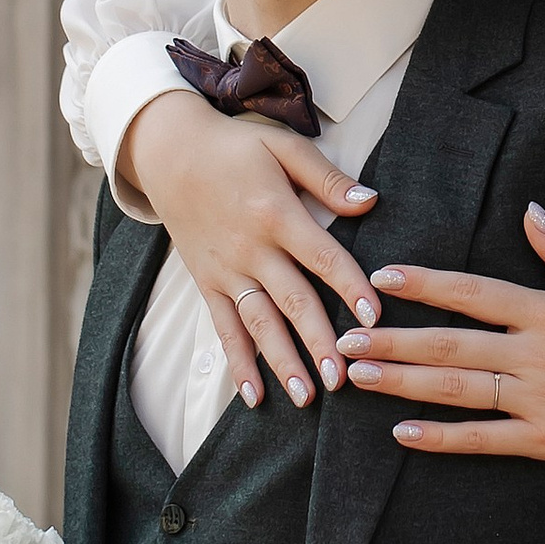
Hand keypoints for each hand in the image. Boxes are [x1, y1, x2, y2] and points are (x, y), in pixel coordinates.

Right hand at [118, 88, 382, 415]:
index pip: (322, 256)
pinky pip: (223, 329)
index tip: (375, 317)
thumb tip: (370, 201)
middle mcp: (250, 249)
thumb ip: (327, 178)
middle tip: (344, 379)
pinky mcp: (207, 283)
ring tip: (308, 397)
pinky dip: (237, 364)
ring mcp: (226, 271)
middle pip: (292, 301)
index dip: (350, 286)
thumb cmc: (235, 148)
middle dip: (319, 343)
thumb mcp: (283, 147)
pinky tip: (254, 396)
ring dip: (283, 363)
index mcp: (275, 213)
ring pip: (259, 324)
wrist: (170, 152)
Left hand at [336, 201, 544, 472]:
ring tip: (358, 373)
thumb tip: (531, 212)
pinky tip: (403, 432)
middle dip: (393, 338)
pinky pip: (484, 440)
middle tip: (344, 334)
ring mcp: (538, 401)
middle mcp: (537, 356)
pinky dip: (441, 437)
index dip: (426, 283)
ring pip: (457, 389)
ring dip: (402, 381)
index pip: (475, 293)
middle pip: (451, 344)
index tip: (382, 276)